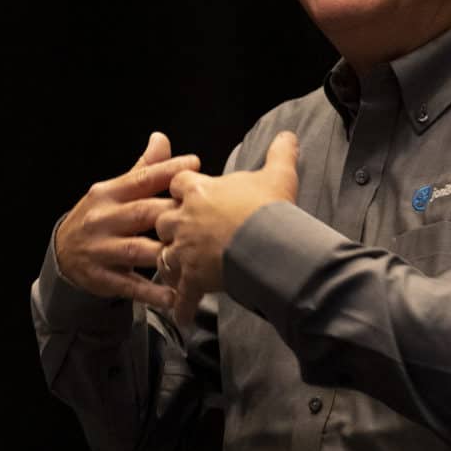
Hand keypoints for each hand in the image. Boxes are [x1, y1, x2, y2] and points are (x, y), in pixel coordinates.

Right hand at [54, 131, 201, 308]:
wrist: (62, 254)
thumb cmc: (100, 218)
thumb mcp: (114, 192)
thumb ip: (142, 170)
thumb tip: (162, 139)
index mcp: (108, 194)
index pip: (140, 179)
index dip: (167, 171)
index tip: (195, 165)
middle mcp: (102, 219)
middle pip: (142, 213)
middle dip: (172, 213)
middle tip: (205, 213)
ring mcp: (100, 250)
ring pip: (137, 250)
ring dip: (165, 253)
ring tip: (195, 257)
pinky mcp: (101, 278)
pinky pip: (130, 286)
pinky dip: (152, 293)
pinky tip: (175, 296)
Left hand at [156, 130, 299, 322]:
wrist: (270, 244)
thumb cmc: (270, 207)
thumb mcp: (278, 174)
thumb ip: (280, 153)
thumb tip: (288, 135)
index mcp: (198, 191)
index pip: (177, 183)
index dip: (181, 188)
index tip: (187, 193)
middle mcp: (184, 219)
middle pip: (162, 220)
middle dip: (169, 226)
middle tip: (181, 232)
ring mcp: (186, 251)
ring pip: (164, 256)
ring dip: (170, 262)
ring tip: (178, 269)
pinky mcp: (193, 278)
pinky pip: (182, 295)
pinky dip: (181, 306)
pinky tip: (180, 316)